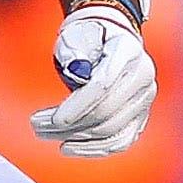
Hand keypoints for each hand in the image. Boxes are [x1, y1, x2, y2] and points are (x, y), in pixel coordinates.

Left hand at [29, 0, 156, 157]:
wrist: (109, 40)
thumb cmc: (88, 38)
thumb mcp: (77, 34)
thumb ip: (75, 50)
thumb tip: (77, 71)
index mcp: (128, 51)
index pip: (103, 85)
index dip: (77, 105)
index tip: (53, 119)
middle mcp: (143, 76)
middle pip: (106, 111)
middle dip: (69, 124)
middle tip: (38, 126)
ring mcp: (144, 98)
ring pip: (111, 130)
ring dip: (75, 137)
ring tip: (46, 134)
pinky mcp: (140, 116)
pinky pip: (120, 141)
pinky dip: (93, 149)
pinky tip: (69, 147)